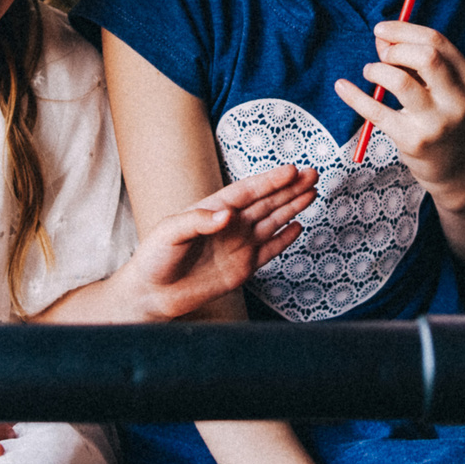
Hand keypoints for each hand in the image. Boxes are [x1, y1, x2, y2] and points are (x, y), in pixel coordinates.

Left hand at [123, 164, 318, 320]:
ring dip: (292, 207)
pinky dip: (284, 239)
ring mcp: (238, 245)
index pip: (248, 191)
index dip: (270, 180)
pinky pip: (269, 251)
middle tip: (312, 174)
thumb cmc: (155, 258)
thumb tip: (227, 215)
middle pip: (266, 202)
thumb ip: (198, 221)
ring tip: (312, 192)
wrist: (152, 294)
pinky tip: (298, 227)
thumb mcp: (169, 232)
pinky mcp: (242, 268)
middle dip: (290, 188)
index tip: (291, 170)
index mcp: (213, 209)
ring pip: (272, 222)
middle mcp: (230, 225)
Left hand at [334, 22, 464, 191]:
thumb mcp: (440, 86)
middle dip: (395, 48)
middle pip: (426, 56)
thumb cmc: (441, 115)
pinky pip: (377, 111)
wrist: (455, 166)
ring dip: (377, 70)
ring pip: (400, 81)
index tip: (381, 29)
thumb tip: (381, 37)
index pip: (436, 41)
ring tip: (370, 72)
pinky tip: (342, 87)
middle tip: (381, 54)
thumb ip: (413, 59)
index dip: (404, 30)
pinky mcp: (412, 141)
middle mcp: (457, 100)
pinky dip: (354, 96)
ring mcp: (435, 122)